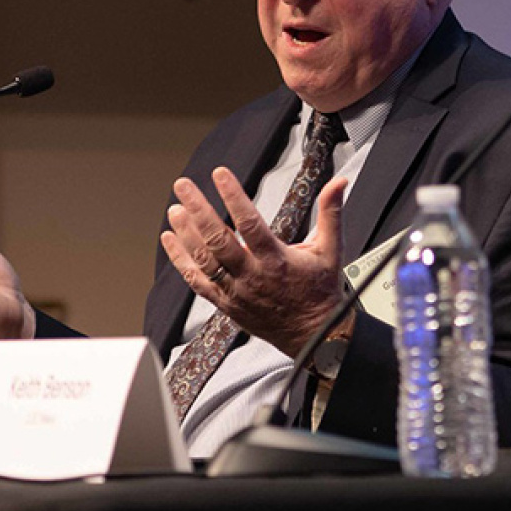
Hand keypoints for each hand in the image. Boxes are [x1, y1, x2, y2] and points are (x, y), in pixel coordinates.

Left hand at [160, 167, 347, 357]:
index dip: (233, 196)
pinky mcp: (226, 303)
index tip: (220, 174)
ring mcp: (236, 291)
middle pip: (218, 240)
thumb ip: (331, 212)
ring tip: (175, 209)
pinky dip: (181, 261)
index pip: (250, 223)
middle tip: (184, 186)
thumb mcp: (332, 249)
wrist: (314, 336)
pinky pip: (197, 282)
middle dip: (198, 210)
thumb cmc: (320, 292)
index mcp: (277, 259)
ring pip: (204, 260)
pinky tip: (171, 240)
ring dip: (186, 234)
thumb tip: (339, 183)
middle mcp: (253, 275)